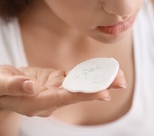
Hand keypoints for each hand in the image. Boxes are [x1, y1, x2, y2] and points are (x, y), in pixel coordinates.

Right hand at [0, 65, 126, 116]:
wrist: (0, 85)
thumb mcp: (1, 84)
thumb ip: (15, 86)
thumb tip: (31, 85)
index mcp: (37, 103)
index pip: (64, 99)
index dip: (84, 95)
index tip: (104, 93)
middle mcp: (50, 99)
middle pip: (78, 93)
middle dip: (100, 87)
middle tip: (121, 81)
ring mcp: (54, 90)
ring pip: (79, 85)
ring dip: (98, 80)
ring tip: (117, 74)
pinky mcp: (55, 80)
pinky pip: (73, 77)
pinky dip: (87, 74)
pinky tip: (101, 71)